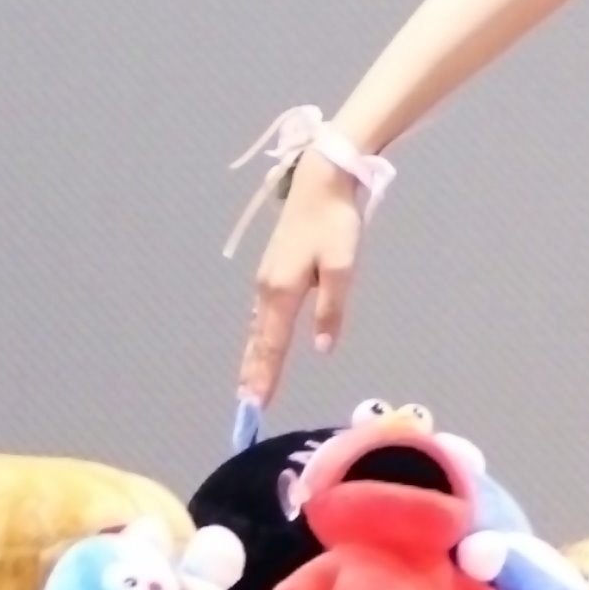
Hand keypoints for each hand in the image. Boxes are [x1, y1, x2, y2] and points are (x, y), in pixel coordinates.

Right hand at [241, 156, 367, 400]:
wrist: (320, 184)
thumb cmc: (335, 225)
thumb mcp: (343, 268)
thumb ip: (331, 310)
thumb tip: (321, 349)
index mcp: (282, 293)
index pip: (273, 345)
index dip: (265, 376)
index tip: (256, 405)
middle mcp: (266, 290)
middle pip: (259, 341)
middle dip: (252, 373)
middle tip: (246, 405)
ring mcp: (265, 280)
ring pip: (257, 328)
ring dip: (253, 356)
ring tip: (249, 383)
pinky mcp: (271, 271)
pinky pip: (261, 314)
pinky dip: (258, 335)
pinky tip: (260, 343)